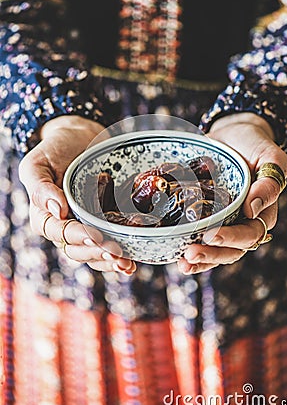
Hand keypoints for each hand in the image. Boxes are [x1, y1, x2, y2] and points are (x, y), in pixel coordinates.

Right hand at [18, 116, 135, 274]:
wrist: (79, 140)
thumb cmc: (55, 150)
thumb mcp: (38, 163)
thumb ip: (39, 186)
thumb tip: (56, 209)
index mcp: (44, 216)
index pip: (59, 232)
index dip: (77, 236)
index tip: (95, 236)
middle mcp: (63, 227)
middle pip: (77, 250)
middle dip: (97, 253)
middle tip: (116, 252)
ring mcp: (83, 229)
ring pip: (92, 255)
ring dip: (108, 262)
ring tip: (125, 264)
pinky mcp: (101, 226)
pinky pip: (105, 248)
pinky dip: (116, 259)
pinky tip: (130, 264)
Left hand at [178, 113, 286, 274]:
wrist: (230, 137)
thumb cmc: (254, 145)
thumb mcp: (269, 156)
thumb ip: (269, 181)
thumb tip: (253, 209)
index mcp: (262, 212)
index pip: (250, 234)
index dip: (232, 238)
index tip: (211, 234)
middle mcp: (242, 223)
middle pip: (231, 250)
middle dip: (211, 254)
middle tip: (191, 253)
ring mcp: (222, 223)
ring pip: (215, 251)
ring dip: (200, 260)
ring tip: (183, 263)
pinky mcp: (204, 218)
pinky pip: (197, 239)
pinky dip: (186, 249)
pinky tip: (175, 256)